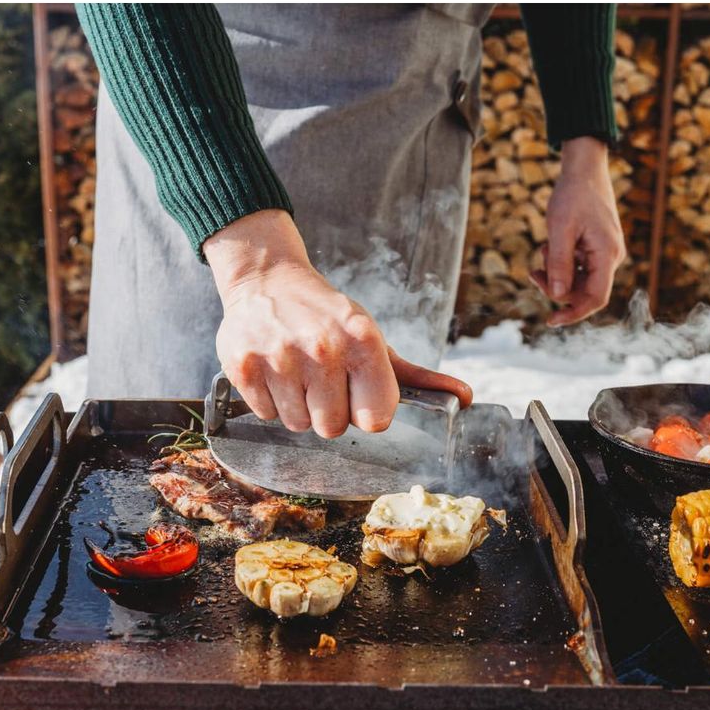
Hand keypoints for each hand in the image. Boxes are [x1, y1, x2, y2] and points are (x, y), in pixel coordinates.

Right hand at [205, 210, 471, 437]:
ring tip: (296, 373)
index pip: (376, 419)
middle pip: (333, 428)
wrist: (267, 281)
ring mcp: (280, 356)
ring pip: (297, 424)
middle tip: (321, 382)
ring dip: (298, 407)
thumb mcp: (374, 339)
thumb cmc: (329, 318)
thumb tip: (465, 398)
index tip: (357, 394)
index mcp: (362, 340)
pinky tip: (273, 370)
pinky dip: (269, 400)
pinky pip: (265, 413)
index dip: (366, 413)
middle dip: (328, 413)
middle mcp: (322, 347)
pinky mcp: (244, 365)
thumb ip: (417, 376)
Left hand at [530, 136, 626, 326]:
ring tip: (542, 251)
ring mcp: (605, 254)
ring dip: (556, 273)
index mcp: (607, 255)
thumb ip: (559, 263)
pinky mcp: (597, 249)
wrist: (584, 171)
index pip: (596, 298)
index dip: (574, 313)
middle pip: (584, 292)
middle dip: (556, 287)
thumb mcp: (559, 229)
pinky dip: (561, 264)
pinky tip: (549, 247)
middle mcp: (611, 258)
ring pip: (578, 281)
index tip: (551, 321)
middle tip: (532, 274)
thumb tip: (557, 295)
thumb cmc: (572, 196)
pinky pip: (578, 268)